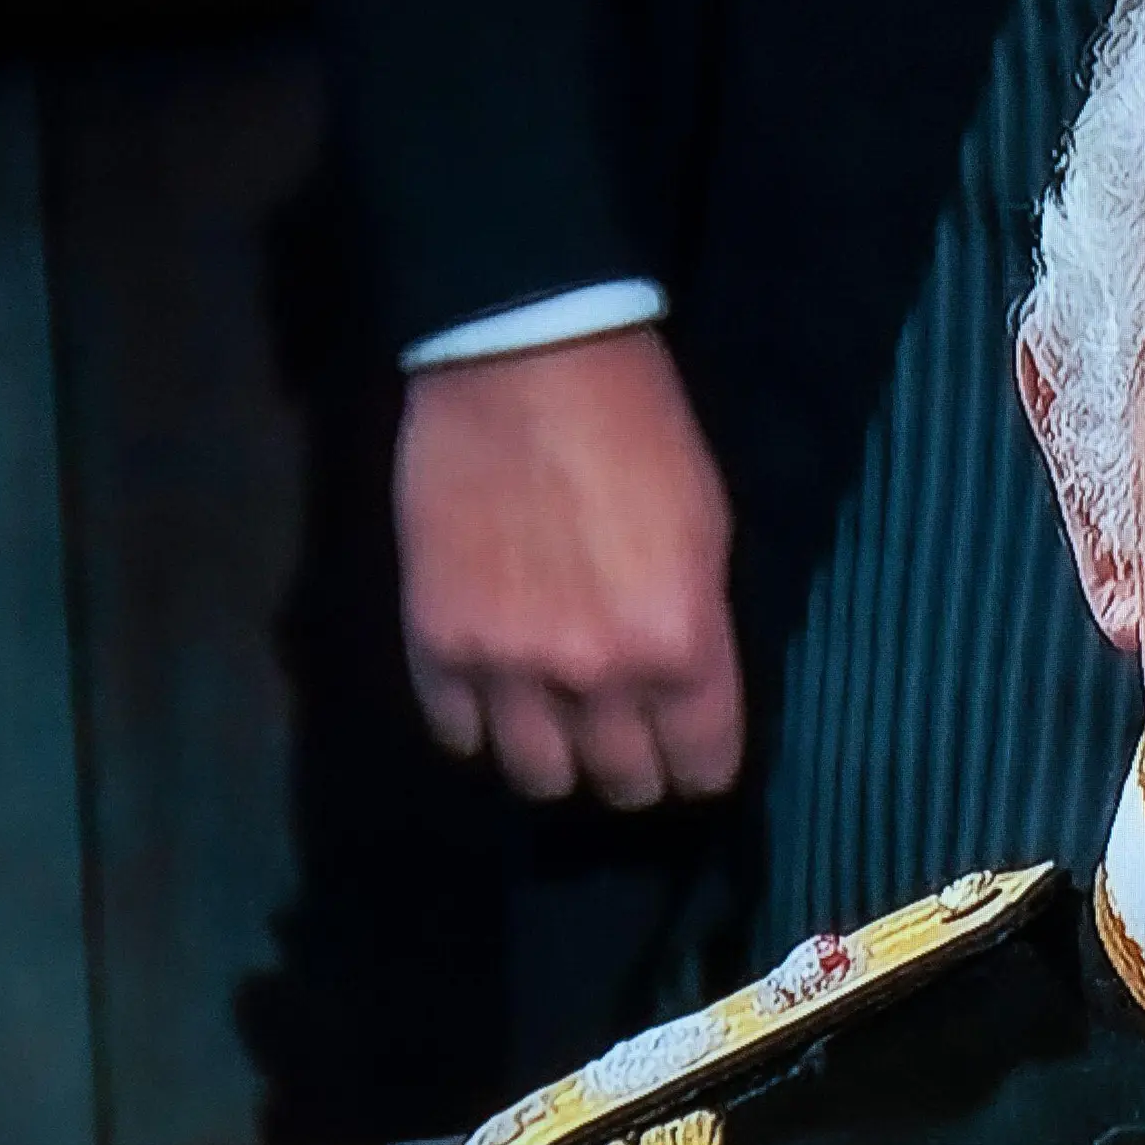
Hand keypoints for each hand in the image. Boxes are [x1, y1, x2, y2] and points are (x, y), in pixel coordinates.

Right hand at [395, 326, 741, 806]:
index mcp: (680, 645)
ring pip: (537, 776)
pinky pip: (456, 734)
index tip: (689, 755)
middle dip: (632, 769)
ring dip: (554, 759)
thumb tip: (686, 695)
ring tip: (557, 727)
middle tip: (624, 739)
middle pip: (621, 783)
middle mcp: (597, 676)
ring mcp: (508, 667)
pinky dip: (478, 726)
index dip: (699, 766)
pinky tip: (493, 696)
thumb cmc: (639, 432)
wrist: (522, 360)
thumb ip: (700, 630)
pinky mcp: (436, 644)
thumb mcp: (708, 533)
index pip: (701, 765)